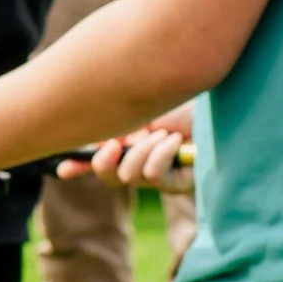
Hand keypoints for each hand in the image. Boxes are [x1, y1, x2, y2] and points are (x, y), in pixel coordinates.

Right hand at [58, 103, 195, 191]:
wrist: (220, 98)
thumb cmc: (186, 98)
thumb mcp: (145, 106)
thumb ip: (120, 122)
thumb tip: (95, 136)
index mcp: (134, 142)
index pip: (101, 160)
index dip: (79, 167)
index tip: (62, 169)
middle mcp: (145, 161)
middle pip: (110, 176)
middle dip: (104, 162)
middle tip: (112, 145)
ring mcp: (162, 175)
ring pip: (129, 176)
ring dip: (141, 152)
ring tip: (161, 133)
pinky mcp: (178, 183)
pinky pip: (154, 176)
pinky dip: (160, 155)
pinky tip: (174, 140)